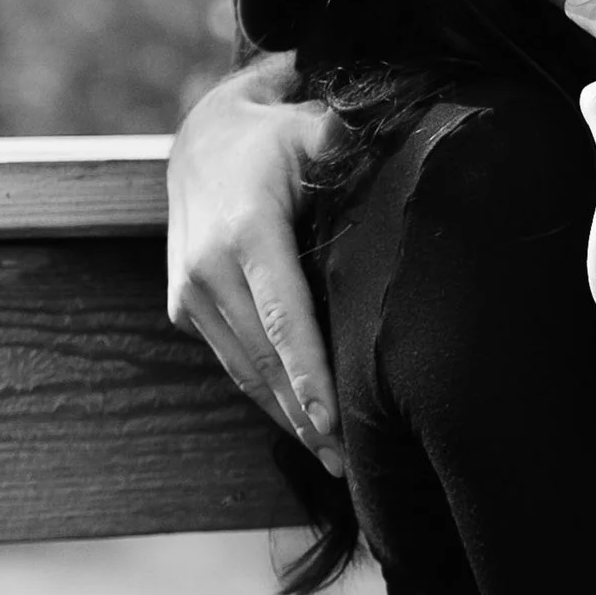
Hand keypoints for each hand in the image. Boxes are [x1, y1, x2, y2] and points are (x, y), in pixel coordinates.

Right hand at [166, 54, 345, 469]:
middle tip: (349, 465)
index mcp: (244, 231)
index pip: (283, 318)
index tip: (329, 425)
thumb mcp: (315, 129)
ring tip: (331, 460)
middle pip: (263, 359)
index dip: (307, 376)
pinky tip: (300, 424)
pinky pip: (231, 359)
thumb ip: (355, 152)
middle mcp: (206, 268)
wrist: (200, 134)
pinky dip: (265, 393)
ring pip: (243, 369)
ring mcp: (190, 290)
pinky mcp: (185, 305)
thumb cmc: (276, 132)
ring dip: (285, 416)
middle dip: (305, 416)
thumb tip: (411, 170)